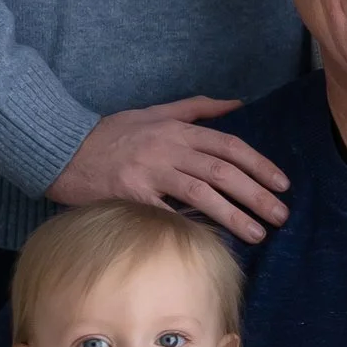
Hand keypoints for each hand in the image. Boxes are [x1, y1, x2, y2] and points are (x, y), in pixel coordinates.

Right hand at [48, 98, 289, 244]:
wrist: (63, 149)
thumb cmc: (112, 134)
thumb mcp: (155, 112)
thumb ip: (197, 108)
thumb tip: (238, 103)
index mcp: (177, 129)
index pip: (229, 145)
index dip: (259, 164)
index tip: (282, 184)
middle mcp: (168, 148)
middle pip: (222, 171)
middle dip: (256, 193)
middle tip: (281, 215)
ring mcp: (150, 173)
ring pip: (201, 192)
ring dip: (233, 214)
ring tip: (258, 233)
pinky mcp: (132, 196)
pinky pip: (167, 213)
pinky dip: (191, 226)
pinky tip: (214, 242)